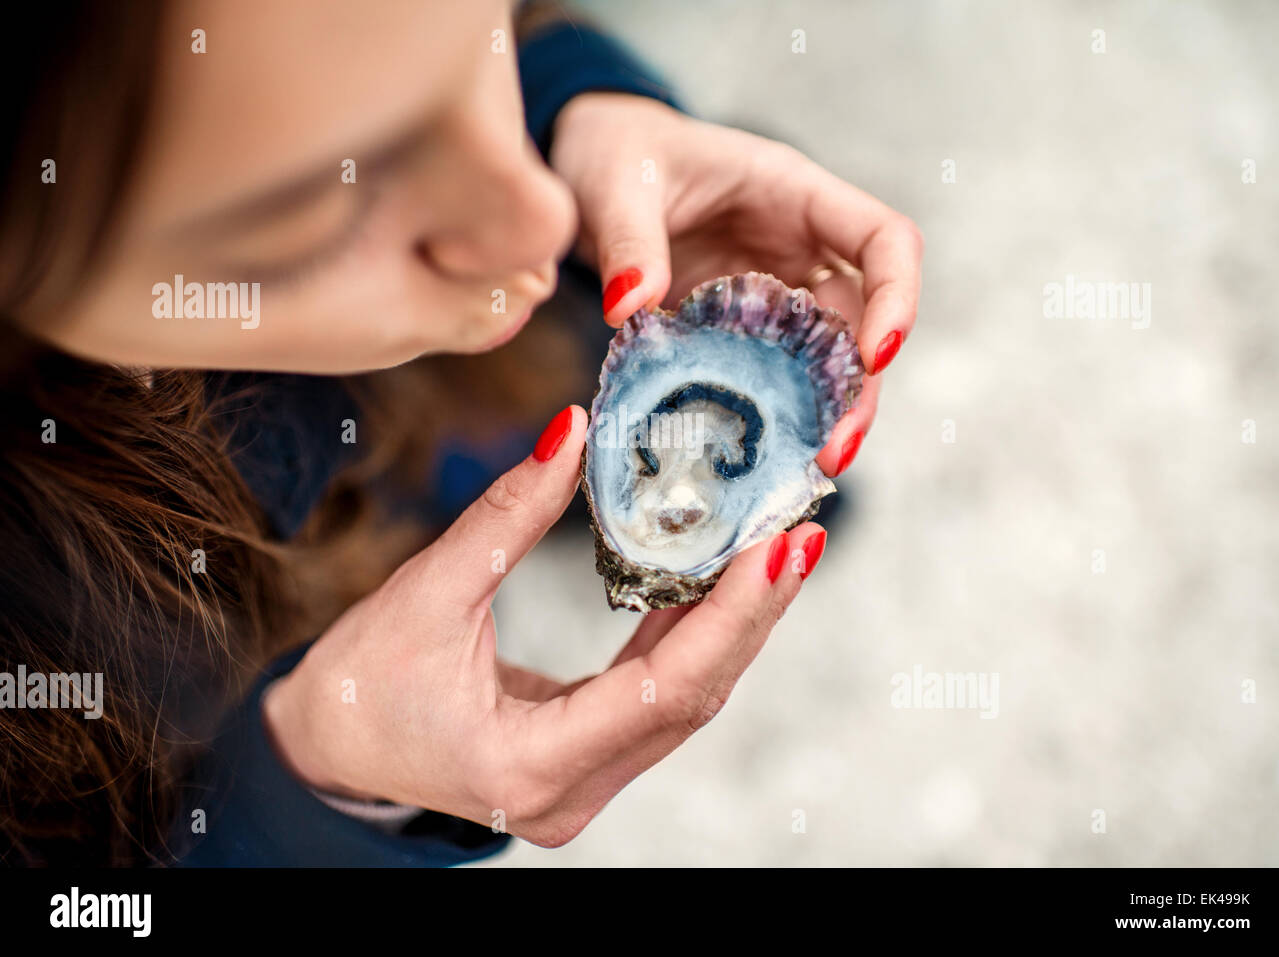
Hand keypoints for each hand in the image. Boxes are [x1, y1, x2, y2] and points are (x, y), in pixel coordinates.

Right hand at [263, 406, 823, 846]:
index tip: (777, 550)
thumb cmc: (359, 684)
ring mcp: (582, 784)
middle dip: (752, 615)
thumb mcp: (425, 594)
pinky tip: (717, 583)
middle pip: (692, 700)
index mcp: (528, 763)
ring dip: (732, 626)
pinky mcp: (583, 761)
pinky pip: (657, 699)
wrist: (329, 751)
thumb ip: (504, 517)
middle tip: (798, 534)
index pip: (662, 692)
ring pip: (684, 702)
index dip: (730, 619)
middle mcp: (570, 791)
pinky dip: (691, 638)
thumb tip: (573, 431)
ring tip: (773, 550)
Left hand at [550, 92, 924, 476]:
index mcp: (792, 194)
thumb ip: (628, 240)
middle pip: (862, 320)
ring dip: (825, 415)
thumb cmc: (614, 154)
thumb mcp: (614, 184)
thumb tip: (633, 307)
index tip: (875, 356)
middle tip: (833, 453)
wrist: (588, 167)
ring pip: (826, 360)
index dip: (897, 296)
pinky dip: (774, 417)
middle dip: (859, 388)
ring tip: (806, 472)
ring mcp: (774, 293)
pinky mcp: (740, 332)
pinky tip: (763, 462)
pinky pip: (773, 378)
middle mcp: (799, 247)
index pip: (884, 239)